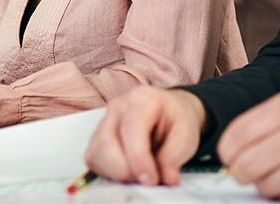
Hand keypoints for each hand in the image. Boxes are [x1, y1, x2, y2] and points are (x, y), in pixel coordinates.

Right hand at [84, 87, 205, 185]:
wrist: (170, 112)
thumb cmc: (176, 119)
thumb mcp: (186, 136)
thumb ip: (173, 158)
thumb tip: (164, 179)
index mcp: (142, 99)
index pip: (131, 129)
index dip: (138, 158)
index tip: (151, 180)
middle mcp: (118, 107)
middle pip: (106, 142)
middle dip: (125, 170)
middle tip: (147, 180)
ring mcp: (104, 121)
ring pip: (96, 153)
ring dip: (116, 173)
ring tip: (140, 176)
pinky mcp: (98, 138)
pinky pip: (94, 159)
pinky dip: (109, 173)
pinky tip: (128, 172)